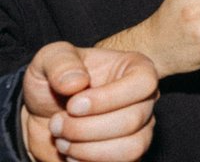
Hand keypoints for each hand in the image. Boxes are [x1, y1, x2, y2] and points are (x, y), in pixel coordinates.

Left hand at [20, 43, 157, 161]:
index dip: (108, 99)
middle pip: (133, 120)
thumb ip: (61, 62)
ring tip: (63, 139)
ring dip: (88, 149)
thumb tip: (77, 83)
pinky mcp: (128, 153)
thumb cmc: (54, 81)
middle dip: (85, 128)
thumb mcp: (50, 58)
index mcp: (136, 69)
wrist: (44, 113)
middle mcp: (144, 99)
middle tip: (58, 123)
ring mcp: (140, 128)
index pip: (143, 84)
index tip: (73, 105)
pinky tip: (71, 152)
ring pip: (131, 147)